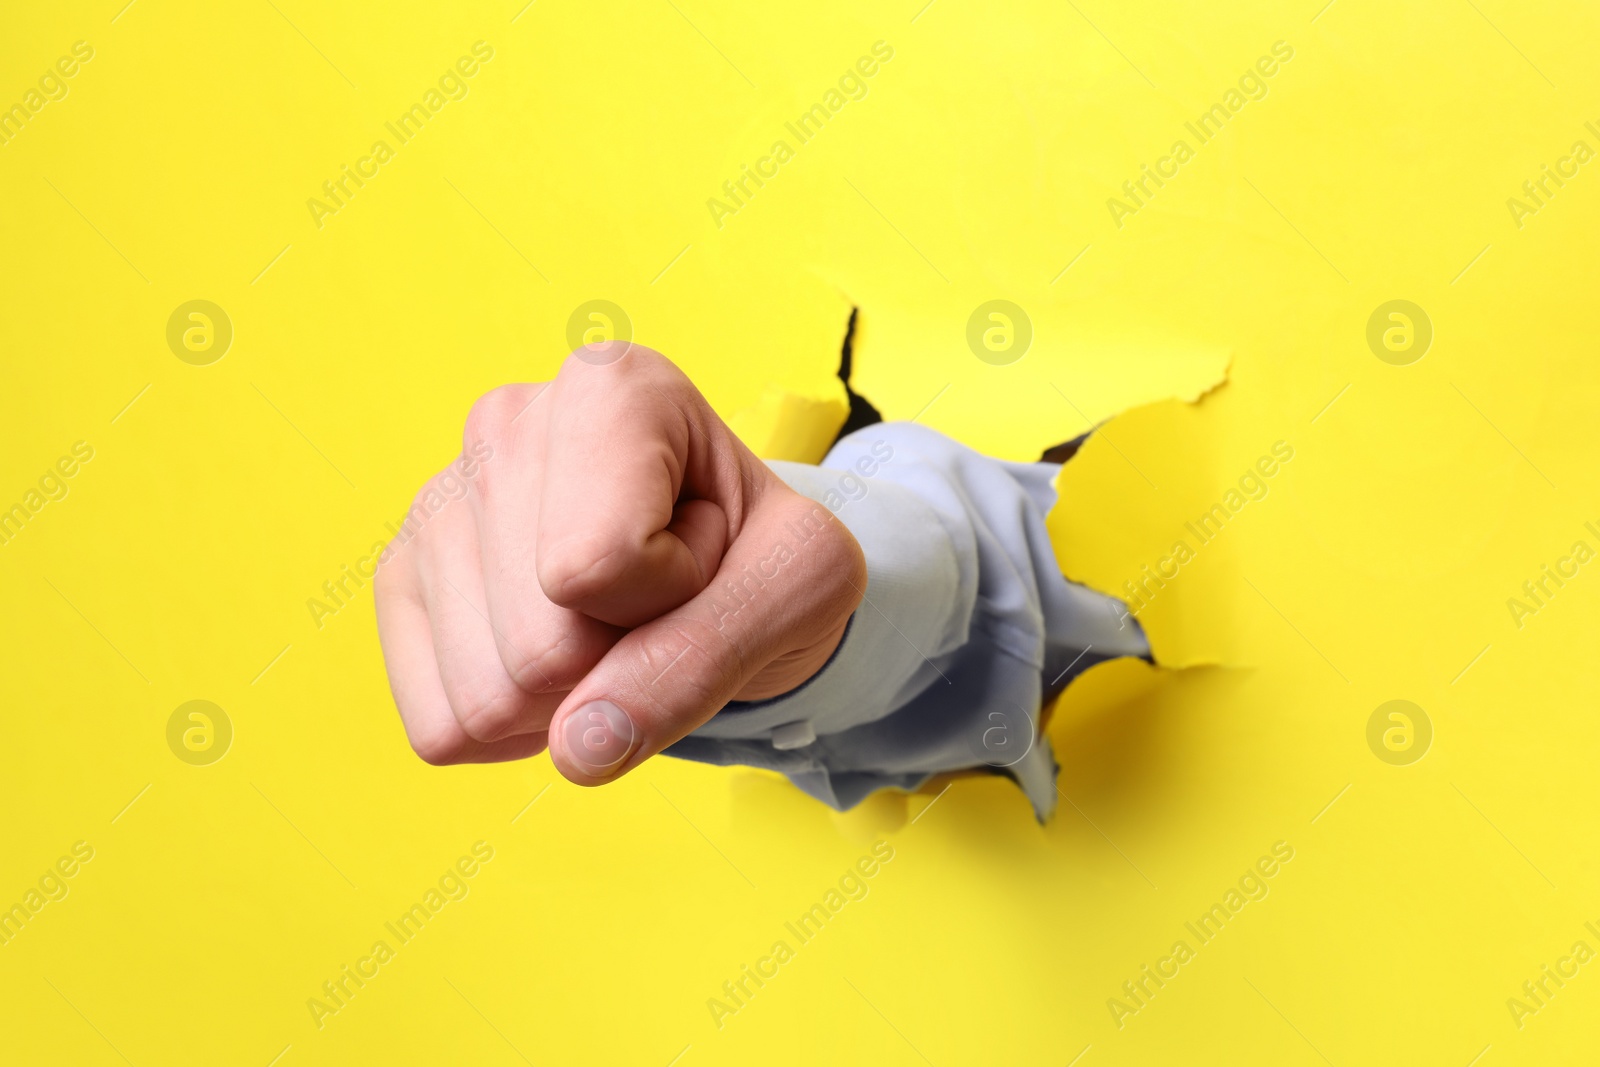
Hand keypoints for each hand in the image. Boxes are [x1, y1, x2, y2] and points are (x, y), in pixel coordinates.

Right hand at [373, 343, 865, 784]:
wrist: (727, 570)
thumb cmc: (763, 556)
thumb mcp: (800, 588)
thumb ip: (707, 657)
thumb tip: (578, 746)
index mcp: (612, 388)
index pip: (601, 563)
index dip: (673, 596)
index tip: (702, 551)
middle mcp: (504, 423)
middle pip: (540, 648)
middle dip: (623, 656)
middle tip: (661, 595)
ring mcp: (437, 502)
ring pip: (487, 698)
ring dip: (573, 694)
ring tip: (615, 614)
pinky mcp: (400, 578)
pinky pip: (441, 728)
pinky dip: (518, 728)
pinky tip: (560, 657)